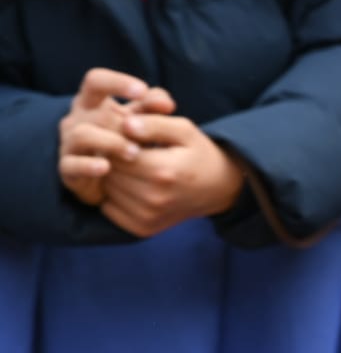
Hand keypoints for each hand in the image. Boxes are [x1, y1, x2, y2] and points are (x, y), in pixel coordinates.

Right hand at [58, 68, 152, 205]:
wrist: (108, 176)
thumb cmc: (126, 138)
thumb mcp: (140, 119)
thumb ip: (152, 106)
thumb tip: (168, 104)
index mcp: (92, 101)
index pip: (96, 80)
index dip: (117, 82)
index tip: (142, 90)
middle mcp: (76, 119)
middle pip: (96, 113)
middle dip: (124, 124)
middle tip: (147, 136)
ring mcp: (69, 143)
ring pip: (82, 135)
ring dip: (110, 142)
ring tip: (135, 153)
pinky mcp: (67, 169)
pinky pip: (71, 165)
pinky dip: (88, 166)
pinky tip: (105, 167)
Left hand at [100, 114, 244, 237]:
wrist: (220, 189)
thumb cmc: (200, 154)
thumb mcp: (185, 130)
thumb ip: (154, 123)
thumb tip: (126, 124)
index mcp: (163, 171)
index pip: (115, 153)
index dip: (116, 141)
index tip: (127, 138)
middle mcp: (154, 198)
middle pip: (109, 172)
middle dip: (112, 159)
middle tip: (127, 152)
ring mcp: (148, 216)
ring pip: (107, 190)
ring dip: (111, 177)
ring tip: (130, 167)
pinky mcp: (143, 228)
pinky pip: (109, 209)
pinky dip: (113, 197)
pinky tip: (130, 186)